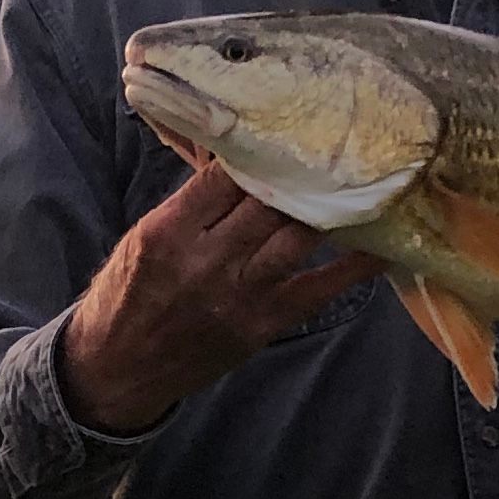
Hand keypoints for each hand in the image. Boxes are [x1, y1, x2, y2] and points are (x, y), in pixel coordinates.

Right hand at [58, 159, 383, 432]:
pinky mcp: (263, 324)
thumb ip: (190, 203)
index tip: (283, 128)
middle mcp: (206, 263)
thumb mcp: (142, 238)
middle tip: (332, 144)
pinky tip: (379, 243)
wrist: (119, 370)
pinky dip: (353, 266)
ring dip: (331, 208)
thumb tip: (235, 155)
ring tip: (358, 180)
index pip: (224, 178)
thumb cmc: (128, 294)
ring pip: (297, 239)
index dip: (257, 150)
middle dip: (300, 173)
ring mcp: (239, 296)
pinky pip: (319, 289)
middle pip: (267, 204)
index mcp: (168, 233)